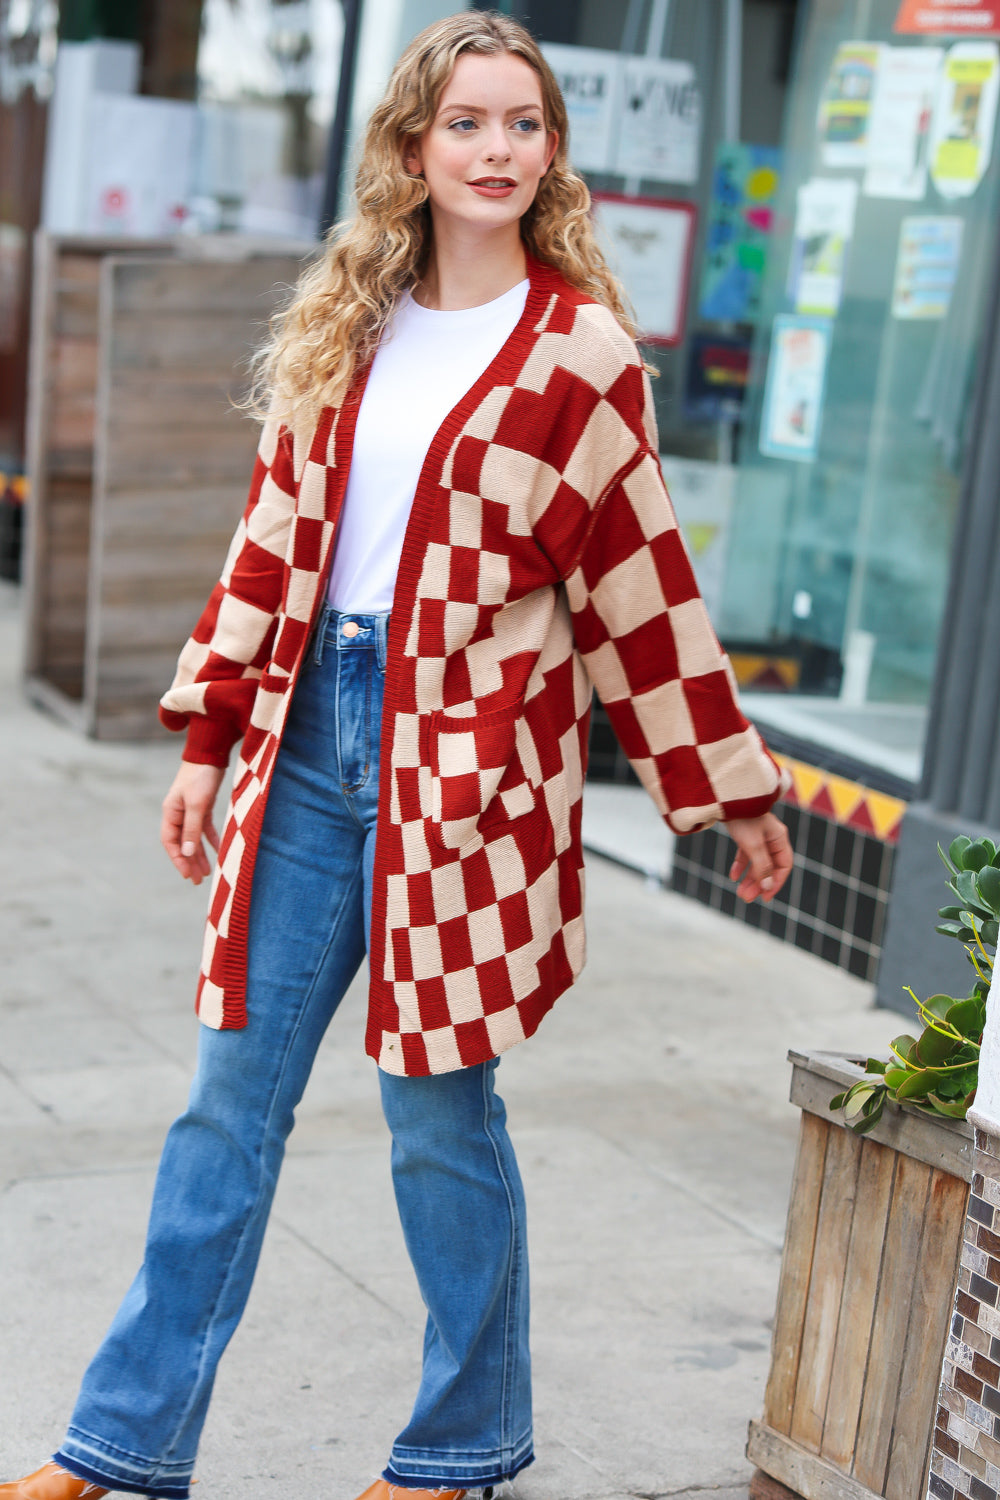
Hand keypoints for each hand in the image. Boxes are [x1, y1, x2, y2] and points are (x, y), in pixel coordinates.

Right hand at [161, 761, 225, 884]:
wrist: (210, 753)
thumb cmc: (201, 776)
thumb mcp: (197, 804)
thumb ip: (192, 828)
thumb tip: (187, 852)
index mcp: (171, 813)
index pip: (171, 842)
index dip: (178, 859)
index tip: (188, 875)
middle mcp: (178, 813)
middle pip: (182, 843)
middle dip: (189, 862)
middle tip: (198, 881)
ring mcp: (190, 810)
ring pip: (193, 838)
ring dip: (199, 854)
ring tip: (207, 872)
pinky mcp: (202, 806)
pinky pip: (204, 828)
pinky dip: (210, 839)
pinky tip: (218, 850)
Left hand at [726, 811, 792, 903]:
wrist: (724, 796)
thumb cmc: (742, 818)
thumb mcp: (752, 844)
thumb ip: (761, 866)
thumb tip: (767, 887)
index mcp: (779, 838)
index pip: (783, 866)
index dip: (776, 883)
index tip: (765, 898)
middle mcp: (771, 838)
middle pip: (769, 867)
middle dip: (758, 884)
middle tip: (746, 898)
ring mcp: (758, 836)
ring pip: (757, 862)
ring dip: (749, 878)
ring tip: (739, 893)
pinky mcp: (745, 834)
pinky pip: (746, 854)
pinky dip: (740, 865)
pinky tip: (732, 876)